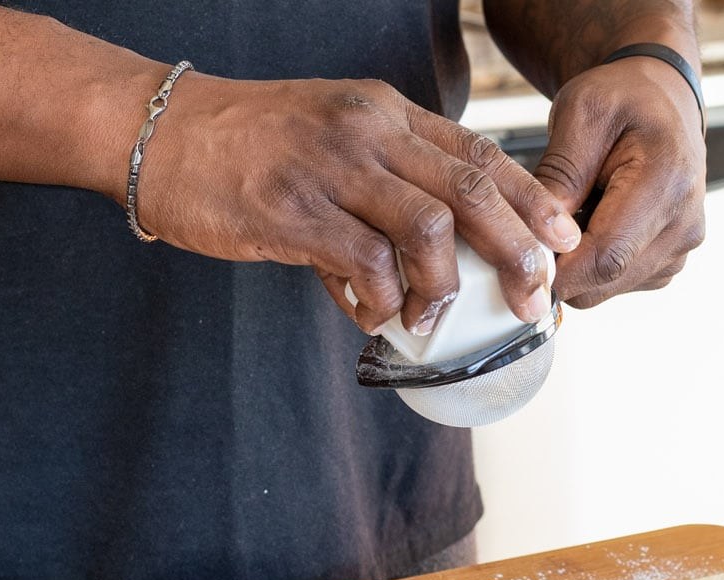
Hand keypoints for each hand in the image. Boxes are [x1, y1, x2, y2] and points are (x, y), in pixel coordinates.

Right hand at [132, 73, 581, 332]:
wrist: (162, 135)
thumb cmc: (250, 149)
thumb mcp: (332, 145)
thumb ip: (382, 197)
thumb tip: (417, 279)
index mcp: (384, 114)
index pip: (477, 152)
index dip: (530, 199)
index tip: (562, 239)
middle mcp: (367, 133)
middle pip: (469, 190)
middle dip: (515, 250)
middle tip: (533, 298)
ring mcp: (330, 169)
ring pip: (426, 229)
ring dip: (442, 288)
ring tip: (430, 321)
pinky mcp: (292, 210)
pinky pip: (363, 263)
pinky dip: (380, 301)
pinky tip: (372, 316)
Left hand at [534, 56, 706, 308]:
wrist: (660, 100)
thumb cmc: (622, 98)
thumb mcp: (581, 112)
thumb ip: (559, 172)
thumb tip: (536, 234)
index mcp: (668, 182)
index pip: (606, 256)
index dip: (558, 268)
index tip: (521, 256)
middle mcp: (684, 225)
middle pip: (605, 281)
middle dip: (561, 268)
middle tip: (535, 229)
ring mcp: (680, 249)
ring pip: (606, 290)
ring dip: (577, 265)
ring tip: (574, 214)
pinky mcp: (668, 263)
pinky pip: (616, 285)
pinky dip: (593, 266)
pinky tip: (592, 224)